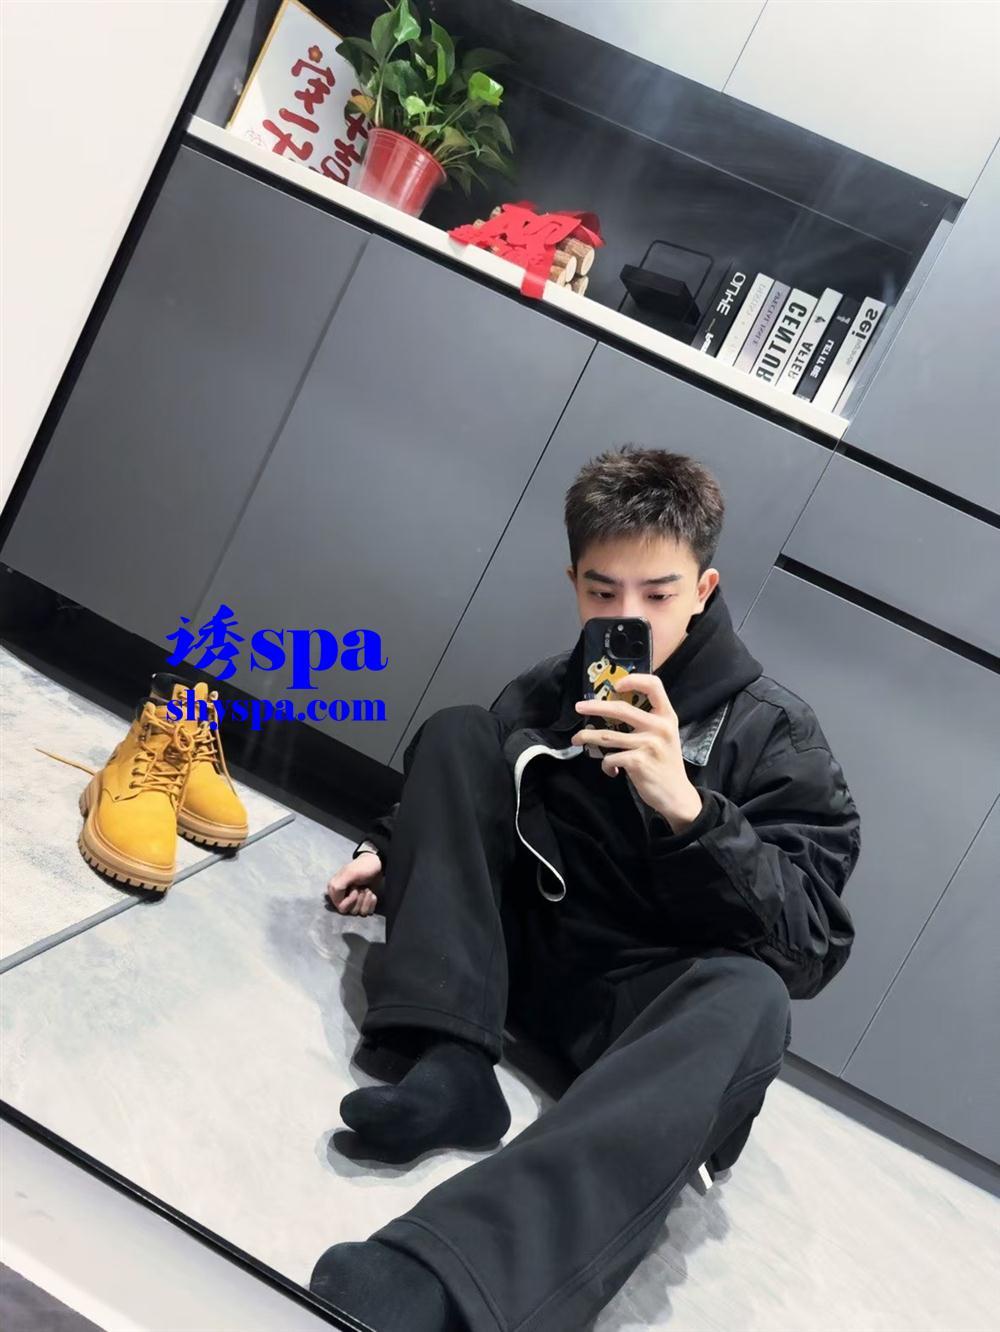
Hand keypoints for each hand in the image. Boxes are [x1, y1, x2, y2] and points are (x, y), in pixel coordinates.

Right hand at [326, 851, 381, 914]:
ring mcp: (354, 902)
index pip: (341, 908)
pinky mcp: (363, 904)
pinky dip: (372, 903)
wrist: (377, 865)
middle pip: (351, 911)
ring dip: (366, 900)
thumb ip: (338, 885)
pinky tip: (372, 894)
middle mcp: (342, 898)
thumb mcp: (349, 873)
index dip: (350, 900)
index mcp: (334, 891)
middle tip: (362, 886)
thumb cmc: (363, 867)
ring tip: (367, 888)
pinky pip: (367, 912)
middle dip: (360, 899)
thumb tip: (335, 899)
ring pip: (359, 912)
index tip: (355, 888)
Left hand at [572, 676, 703, 832]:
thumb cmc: (666, 763)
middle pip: (621, 709)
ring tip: (577, 739)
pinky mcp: (637, 762)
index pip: (654, 686)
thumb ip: (648, 721)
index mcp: (667, 716)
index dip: (634, 680)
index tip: (616, 686)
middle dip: (595, 707)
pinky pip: (610, 758)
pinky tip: (610, 770)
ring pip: (607, 735)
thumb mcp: (665, 736)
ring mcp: (648, 744)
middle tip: (579, 707)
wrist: (676, 795)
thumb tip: (612, 709)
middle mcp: (659, 727)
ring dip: (587, 737)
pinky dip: (605, 765)